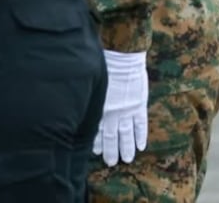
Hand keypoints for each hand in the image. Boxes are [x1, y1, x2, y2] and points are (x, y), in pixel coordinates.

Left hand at [93, 50, 147, 165]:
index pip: (95, 129)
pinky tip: (141, 146)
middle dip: (110, 150)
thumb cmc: (100, 65)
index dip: (95, 141)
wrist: (120, 56)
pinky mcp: (139, 105)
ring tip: (126, 160)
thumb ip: (87, 97)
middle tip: (110, 162)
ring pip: (126, 134)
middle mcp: (111, 112)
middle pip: (110, 136)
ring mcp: (126, 110)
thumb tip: (78, 103)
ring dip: (126, 148)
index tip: (94, 152)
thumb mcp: (89, 83)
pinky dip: (140, 136)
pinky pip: (140, 125)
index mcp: (97, 107)